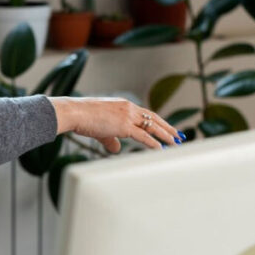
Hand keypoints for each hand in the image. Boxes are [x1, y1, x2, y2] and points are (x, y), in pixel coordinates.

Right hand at [48, 97, 182, 152]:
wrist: (75, 112)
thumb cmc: (83, 119)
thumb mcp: (100, 129)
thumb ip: (111, 139)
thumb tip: (117, 148)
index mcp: (124, 105)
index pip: (146, 113)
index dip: (158, 122)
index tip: (166, 127)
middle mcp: (129, 108)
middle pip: (154, 118)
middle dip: (167, 128)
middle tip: (179, 135)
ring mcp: (128, 116)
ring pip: (152, 127)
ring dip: (166, 135)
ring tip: (176, 143)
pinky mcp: (124, 126)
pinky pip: (144, 136)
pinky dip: (154, 143)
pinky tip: (162, 149)